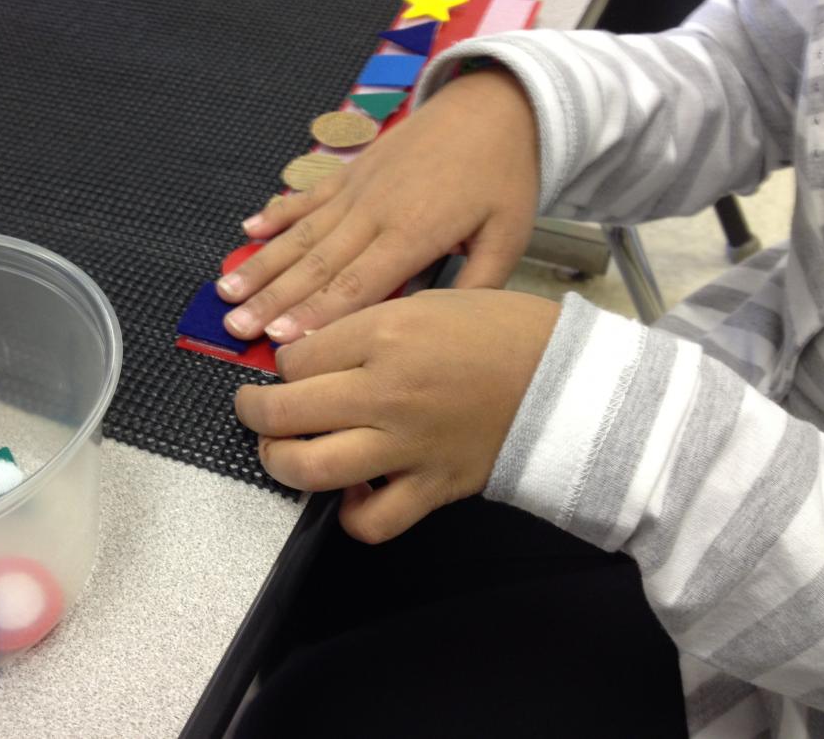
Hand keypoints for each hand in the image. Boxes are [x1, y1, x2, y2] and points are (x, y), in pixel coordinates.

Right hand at [217, 68, 539, 343]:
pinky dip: (276, 214)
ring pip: (302, 234)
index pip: (357, 285)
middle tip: (233, 326)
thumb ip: (477, 284)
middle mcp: (375, 212)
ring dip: (262, 264)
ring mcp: (357, 189)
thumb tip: (441, 328)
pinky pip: (307, 198)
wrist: (495, 104)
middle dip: (272, 299)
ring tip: (226, 291)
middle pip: (316, 264)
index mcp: (414, 233)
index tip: (279, 340)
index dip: (315, 315)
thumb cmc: (504, 175)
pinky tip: (246, 231)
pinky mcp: (351, 172)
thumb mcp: (508, 235)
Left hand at [235, 289, 560, 543]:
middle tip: (254, 408)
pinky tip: (351, 494)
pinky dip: (352, 515)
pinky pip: (373, 521)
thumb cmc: (501, 330)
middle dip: (253, 411)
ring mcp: (406, 446)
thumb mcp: (426, 302)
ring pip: (309, 469)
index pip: (293, 358)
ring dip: (279, 462)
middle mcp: (384, 393)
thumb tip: (309, 353)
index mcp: (384, 335)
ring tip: (281, 452)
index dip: (281, 363)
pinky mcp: (432, 488)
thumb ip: (364, 326)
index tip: (292, 366)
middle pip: (282, 412)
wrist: (570, 380)